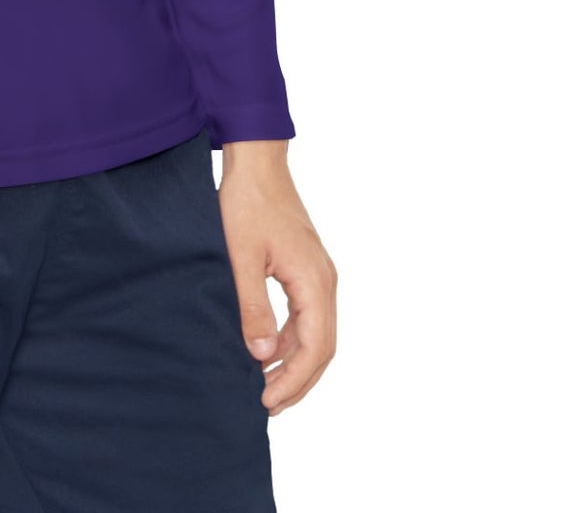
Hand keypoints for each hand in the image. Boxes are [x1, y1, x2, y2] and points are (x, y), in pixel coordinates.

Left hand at [217, 140, 336, 414]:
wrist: (256, 161)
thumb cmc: (247, 203)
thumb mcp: (241, 257)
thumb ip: (252, 307)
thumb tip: (263, 355)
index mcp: (314, 280)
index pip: (316, 346)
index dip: (294, 379)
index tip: (266, 400)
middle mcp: (324, 281)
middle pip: (322, 347)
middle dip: (297, 380)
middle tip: (266, 405)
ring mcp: (317, 275)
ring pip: (316, 334)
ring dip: (294, 363)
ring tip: (265, 388)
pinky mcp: (305, 269)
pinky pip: (306, 316)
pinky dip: (291, 340)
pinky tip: (266, 352)